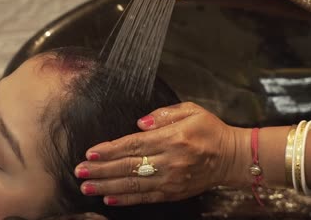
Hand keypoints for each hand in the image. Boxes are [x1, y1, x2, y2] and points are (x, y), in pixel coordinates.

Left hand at [75, 102, 250, 205]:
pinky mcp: (174, 192)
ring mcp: (171, 179)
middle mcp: (170, 161)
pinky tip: (109, 199)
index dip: (110, 150)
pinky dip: (126, 200)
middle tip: (79, 171)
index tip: (89, 152)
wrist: (231, 157)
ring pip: (133, 185)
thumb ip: (164, 114)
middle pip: (129, 166)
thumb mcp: (191, 110)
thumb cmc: (210, 130)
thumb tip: (139, 123)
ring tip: (87, 187)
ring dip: (107, 186)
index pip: (134, 144)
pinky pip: (146, 198)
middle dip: (101, 169)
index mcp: (172, 138)